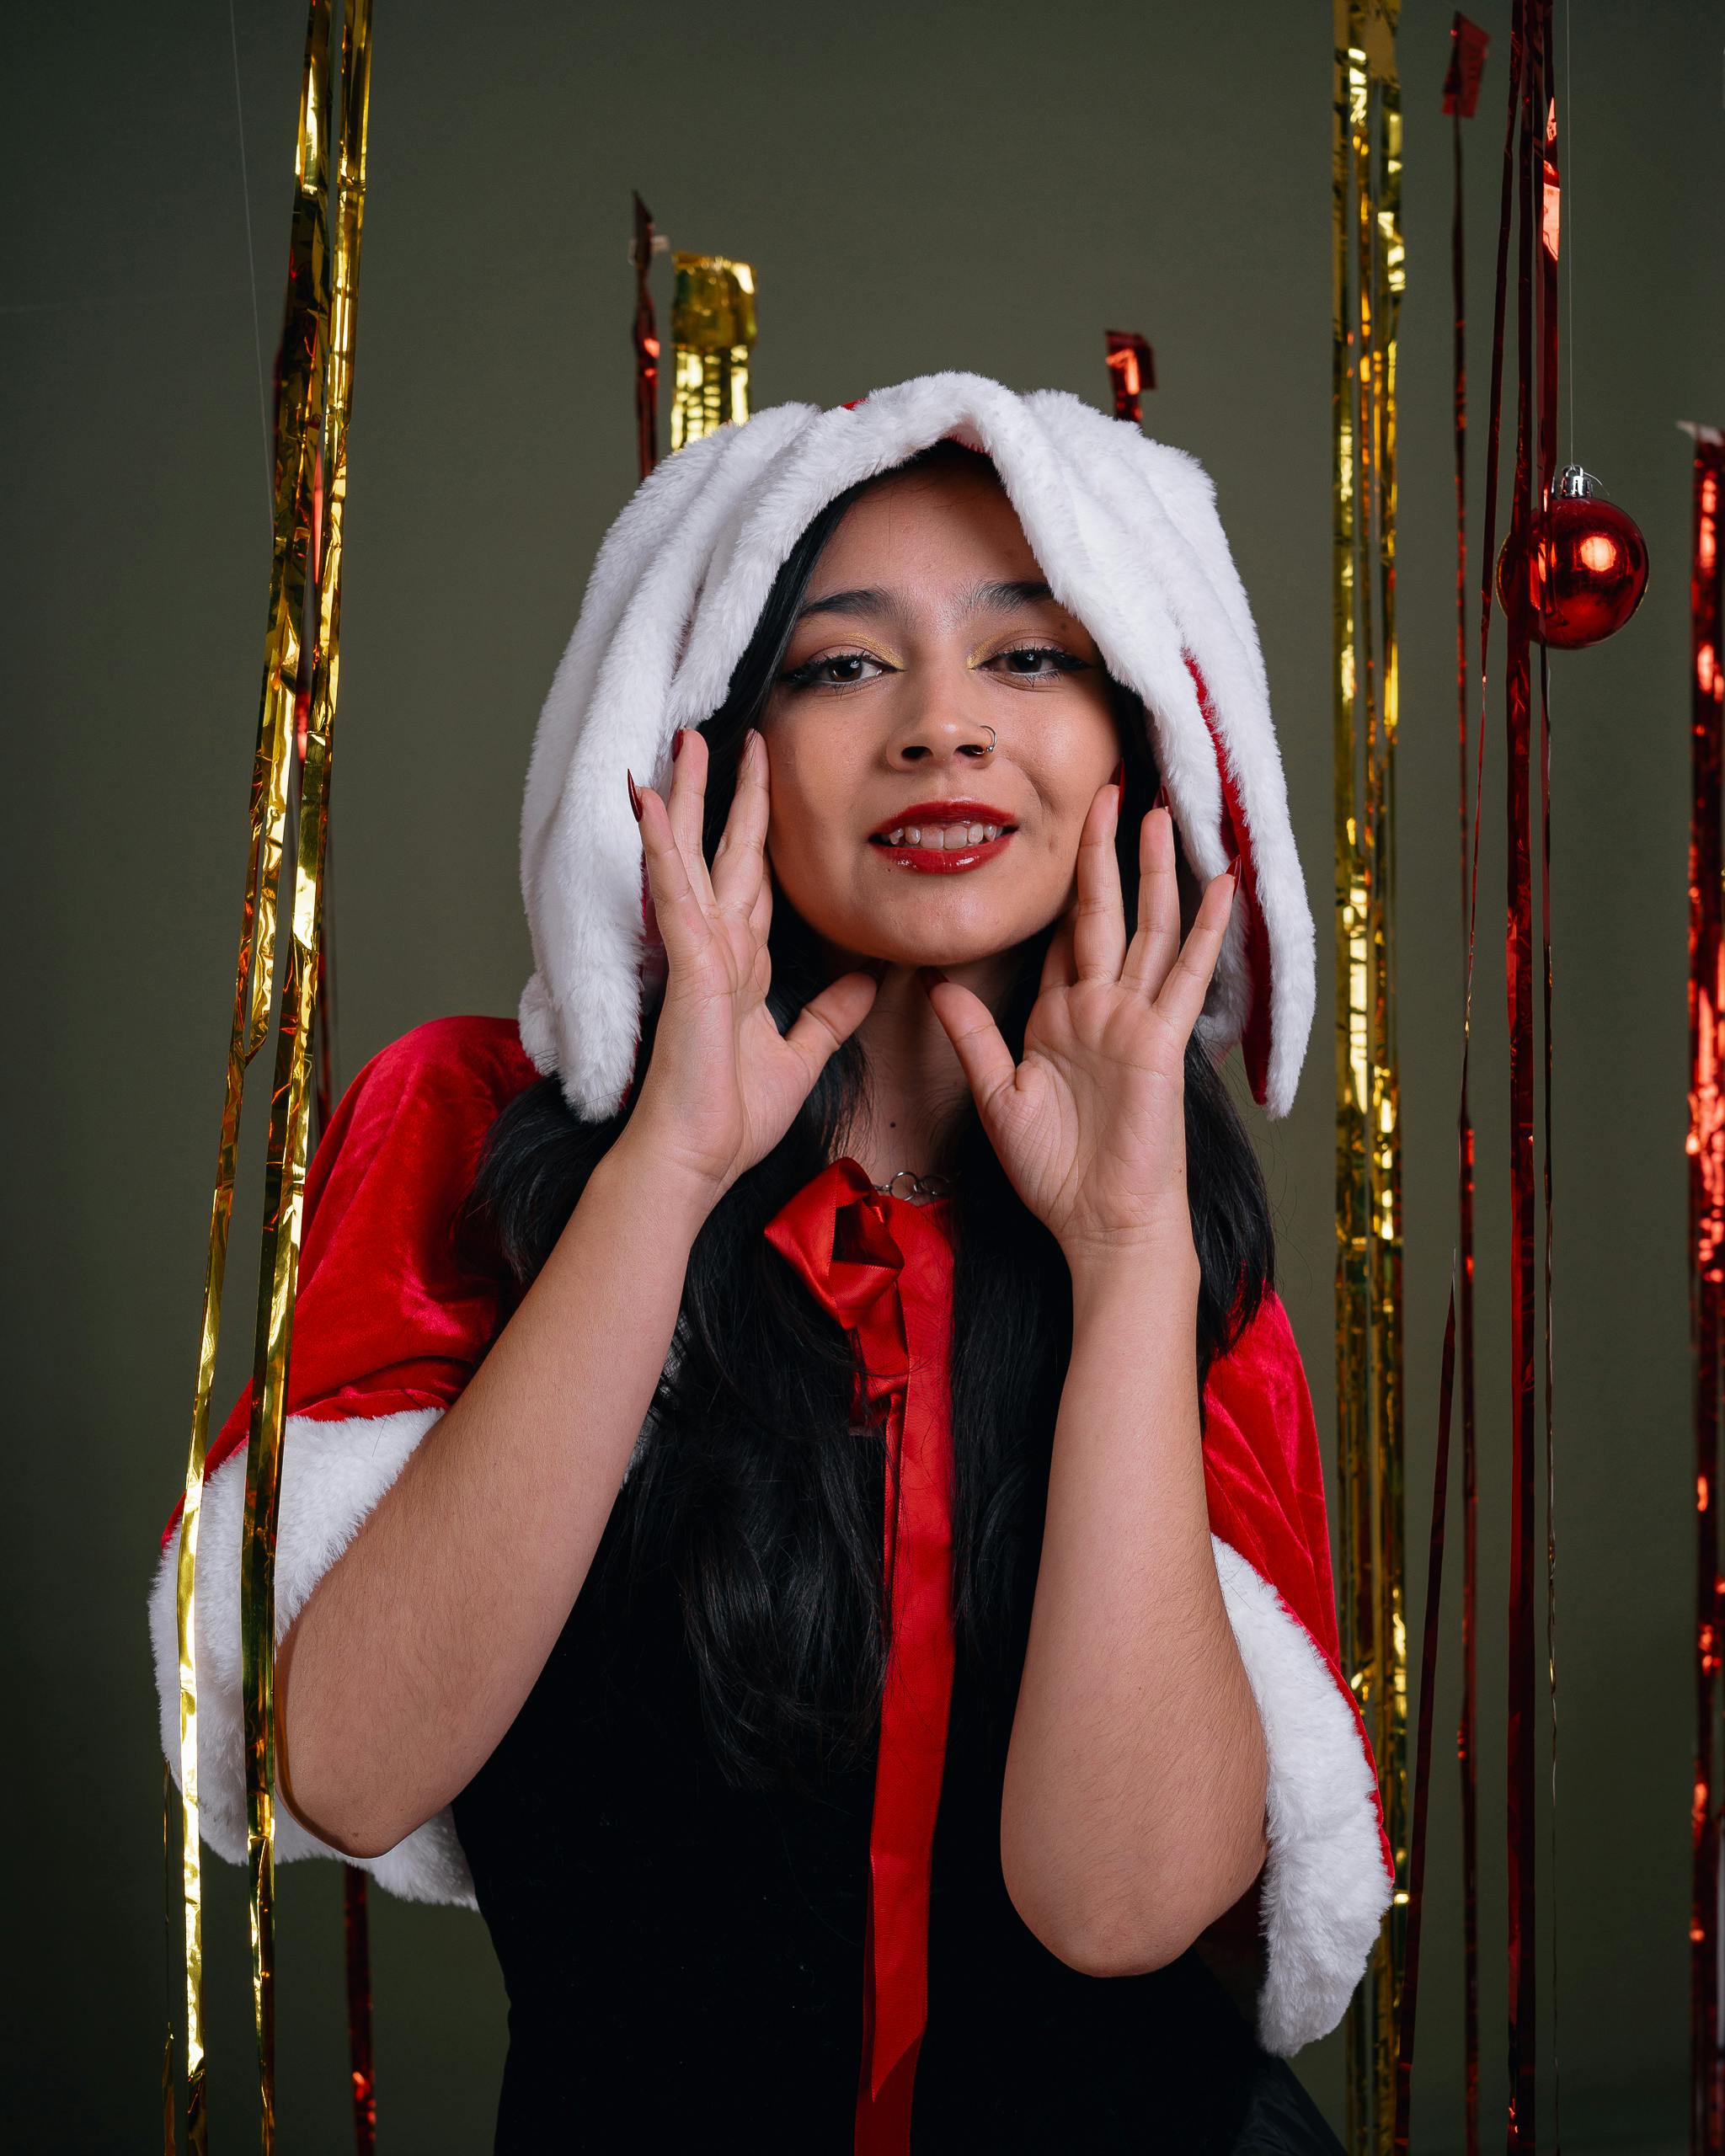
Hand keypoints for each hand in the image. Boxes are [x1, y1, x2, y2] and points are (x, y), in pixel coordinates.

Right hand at [618, 727, 879, 1206]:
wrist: (696, 1157)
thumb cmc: (731, 1118)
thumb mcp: (801, 1056)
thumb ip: (830, 1016)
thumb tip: (867, 982)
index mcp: (744, 967)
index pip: (756, 885)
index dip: (762, 835)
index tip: (765, 790)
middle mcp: (719, 949)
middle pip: (728, 854)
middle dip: (731, 795)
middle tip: (735, 738)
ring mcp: (699, 951)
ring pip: (696, 855)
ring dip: (690, 797)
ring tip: (684, 742)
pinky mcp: (688, 963)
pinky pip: (675, 891)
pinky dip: (663, 844)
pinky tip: (651, 799)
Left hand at [919, 778, 1235, 1266]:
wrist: (1100, 1223)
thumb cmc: (1055, 1173)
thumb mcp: (997, 1096)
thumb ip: (972, 1036)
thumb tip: (934, 984)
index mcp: (1058, 1018)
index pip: (1060, 937)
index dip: (1060, 887)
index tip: (1057, 835)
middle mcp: (1099, 1009)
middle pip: (1103, 913)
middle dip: (1103, 852)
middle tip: (1108, 790)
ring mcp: (1134, 1021)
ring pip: (1147, 928)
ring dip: (1154, 870)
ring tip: (1160, 811)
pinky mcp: (1160, 1042)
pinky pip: (1184, 976)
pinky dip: (1205, 931)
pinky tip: (1221, 886)